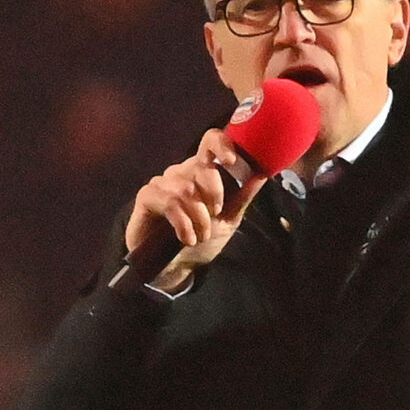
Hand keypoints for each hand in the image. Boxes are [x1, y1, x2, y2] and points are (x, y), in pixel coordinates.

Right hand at [125, 127, 269, 293]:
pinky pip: (169, 202)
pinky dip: (183, 224)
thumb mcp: (229, 220)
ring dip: (199, 218)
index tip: (231, 161)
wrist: (176, 268)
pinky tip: (186, 239)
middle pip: (201, 167)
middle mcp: (181, 171)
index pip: (210, 142)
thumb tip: (262, 174)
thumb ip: (242, 196)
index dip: (221, 144)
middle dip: (214, 196)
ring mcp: (162, 182)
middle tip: (215, 217)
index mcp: (202, 171)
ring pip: (187, 189)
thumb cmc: (202, 240)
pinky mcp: (147, 196)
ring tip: (200, 236)